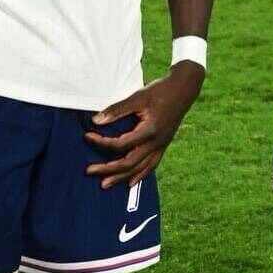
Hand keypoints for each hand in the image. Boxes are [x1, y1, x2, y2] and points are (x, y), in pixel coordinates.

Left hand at [84, 62, 205, 187]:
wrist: (184, 89)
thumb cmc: (160, 91)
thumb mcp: (138, 97)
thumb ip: (117, 110)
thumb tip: (96, 121)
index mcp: (149, 130)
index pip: (120, 144)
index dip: (101, 142)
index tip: (88, 136)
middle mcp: (156, 142)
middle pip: (129, 163)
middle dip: (107, 168)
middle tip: (89, 170)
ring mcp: (161, 145)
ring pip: (140, 168)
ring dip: (121, 177)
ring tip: (105, 184)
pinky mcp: (164, 144)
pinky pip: (152, 165)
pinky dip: (141, 175)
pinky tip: (131, 182)